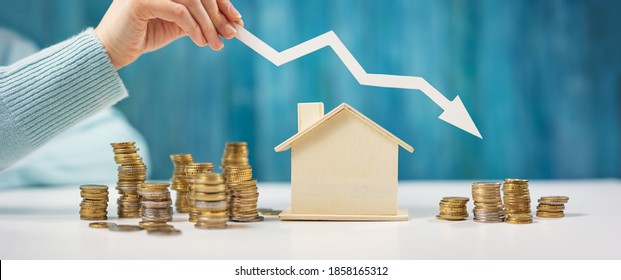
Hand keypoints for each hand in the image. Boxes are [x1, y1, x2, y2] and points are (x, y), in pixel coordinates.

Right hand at [94, 0, 242, 69]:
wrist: (113, 51)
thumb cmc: (144, 36)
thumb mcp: (178, 26)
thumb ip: (199, 20)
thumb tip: (230, 23)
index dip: (222, 2)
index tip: (236, 20)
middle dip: (219, 14)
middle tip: (230, 34)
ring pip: (192, 0)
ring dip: (208, 24)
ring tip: (214, 43)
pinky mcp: (140, 2)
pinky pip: (178, 11)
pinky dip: (193, 27)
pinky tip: (200, 41)